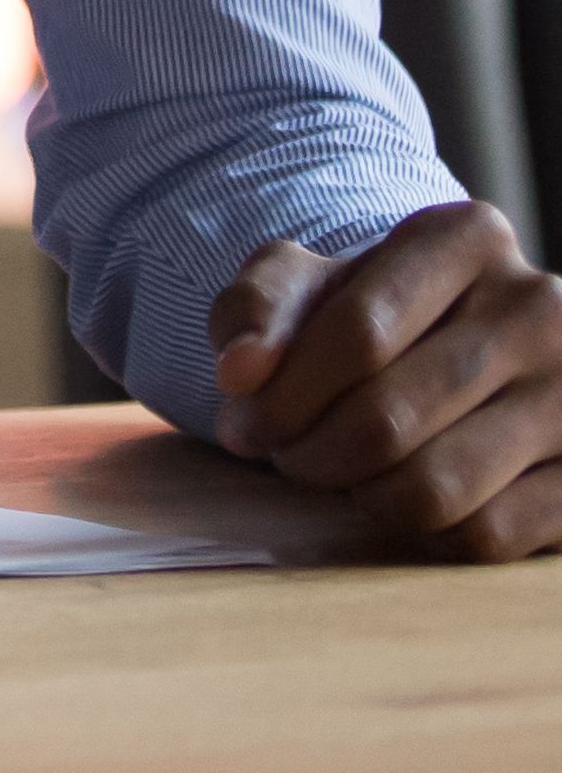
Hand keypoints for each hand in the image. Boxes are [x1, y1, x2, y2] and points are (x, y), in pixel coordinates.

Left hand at [210, 204, 561, 559]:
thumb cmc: (377, 317)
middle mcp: (540, 305)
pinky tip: (416, 499)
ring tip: (348, 476)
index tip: (244, 425)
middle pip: (388, 419)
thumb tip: (240, 371)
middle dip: (311, 455)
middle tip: (292, 457)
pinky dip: (429, 533)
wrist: (474, 357)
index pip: (357, 333)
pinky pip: (487, 533)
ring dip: (365, 498)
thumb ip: (254, 309)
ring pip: (436, 488)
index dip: (281, 397)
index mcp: (467, 238)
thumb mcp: (307, 286)